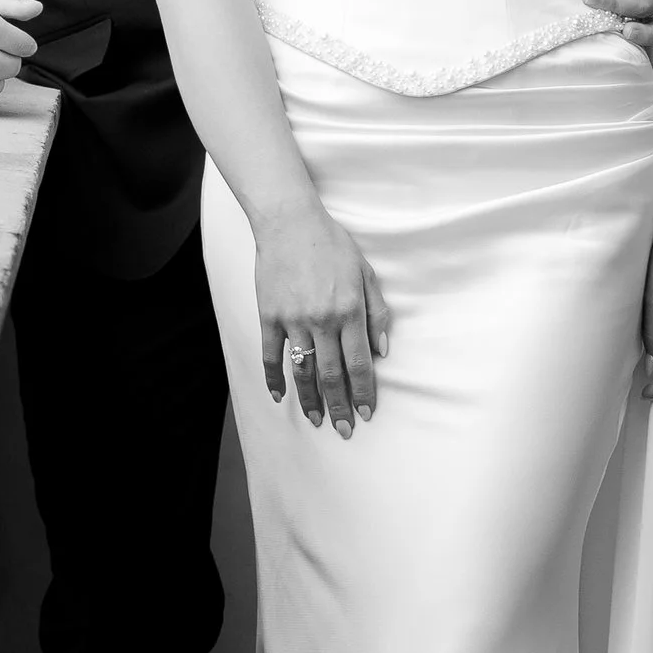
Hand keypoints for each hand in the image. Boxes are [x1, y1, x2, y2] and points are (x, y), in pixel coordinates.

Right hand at [254, 201, 391, 442]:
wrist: (289, 223)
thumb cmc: (331, 245)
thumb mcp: (366, 273)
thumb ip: (377, 312)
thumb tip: (383, 350)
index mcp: (349, 311)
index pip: (359, 363)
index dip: (363, 393)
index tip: (366, 413)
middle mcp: (322, 320)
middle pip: (332, 375)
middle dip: (340, 407)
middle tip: (344, 430)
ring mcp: (292, 320)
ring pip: (303, 371)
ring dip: (310, 400)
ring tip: (317, 420)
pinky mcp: (269, 316)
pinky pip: (271, 355)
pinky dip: (274, 379)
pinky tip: (279, 396)